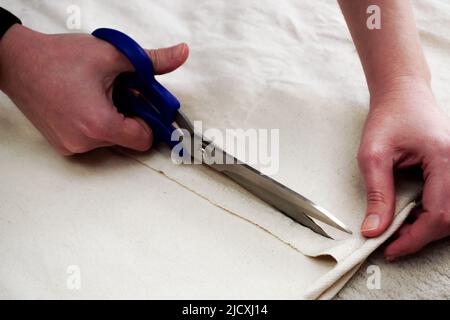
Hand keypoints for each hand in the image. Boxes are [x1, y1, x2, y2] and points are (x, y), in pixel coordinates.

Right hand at [0, 24, 188, 154]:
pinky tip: (85, 102)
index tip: (145, 103)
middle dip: (130, 114)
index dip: (149, 119)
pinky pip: (92, 139)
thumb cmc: (57, 58)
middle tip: (119, 90)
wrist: (17, 62)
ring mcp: (71, 146)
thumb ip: (151, 60)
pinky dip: (96, 123)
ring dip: (112, 118)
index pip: (144, 139)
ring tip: (98, 93)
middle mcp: (84, 142)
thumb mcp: (112, 55)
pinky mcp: (63, 145)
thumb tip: (179, 54)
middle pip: (128, 138)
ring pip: (110, 139)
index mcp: (99, 124)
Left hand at [358, 78, 449, 259]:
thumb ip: (377, 194)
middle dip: (422, 236)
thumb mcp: (373, 156)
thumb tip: (374, 229)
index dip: (414, 238)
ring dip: (430, 227)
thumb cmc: (389, 118)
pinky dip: (434, 215)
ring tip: (401, 230)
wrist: (403, 95)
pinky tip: (413, 216)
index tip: (390, 249)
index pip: (439, 213)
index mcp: (445, 158)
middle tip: (393, 242)